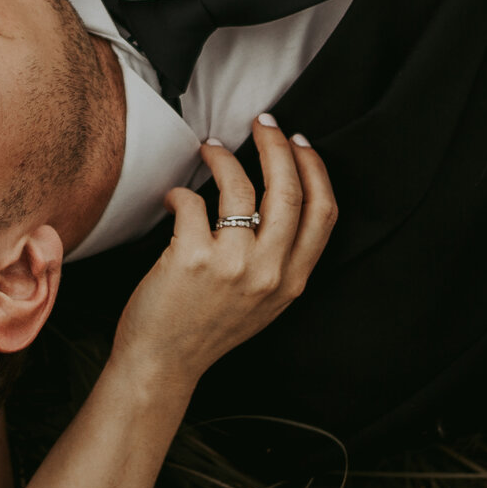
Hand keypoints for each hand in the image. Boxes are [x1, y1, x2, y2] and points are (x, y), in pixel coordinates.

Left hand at [113, 118, 336, 388]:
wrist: (162, 364)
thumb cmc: (207, 326)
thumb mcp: (264, 301)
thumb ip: (279, 258)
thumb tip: (280, 195)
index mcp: (292, 281)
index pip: (323, 212)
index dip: (315, 168)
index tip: (299, 142)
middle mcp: (269, 273)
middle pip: (289, 190)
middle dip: (277, 145)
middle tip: (262, 123)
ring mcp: (232, 265)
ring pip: (241, 186)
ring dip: (224, 157)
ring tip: (209, 148)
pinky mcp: (192, 258)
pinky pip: (192, 201)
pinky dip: (180, 192)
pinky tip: (173, 198)